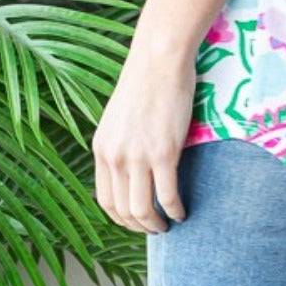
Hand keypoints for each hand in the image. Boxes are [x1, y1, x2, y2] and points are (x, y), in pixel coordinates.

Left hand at [91, 46, 194, 233]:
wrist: (159, 58)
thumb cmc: (146, 81)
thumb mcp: (120, 116)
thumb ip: (121, 143)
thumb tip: (130, 166)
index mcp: (102, 148)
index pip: (105, 200)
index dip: (121, 217)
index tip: (136, 220)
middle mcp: (115, 157)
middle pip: (123, 210)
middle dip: (139, 226)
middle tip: (156, 227)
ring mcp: (138, 156)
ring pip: (143, 210)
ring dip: (156, 224)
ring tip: (168, 224)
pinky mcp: (164, 152)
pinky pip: (168, 196)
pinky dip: (176, 210)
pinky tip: (183, 212)